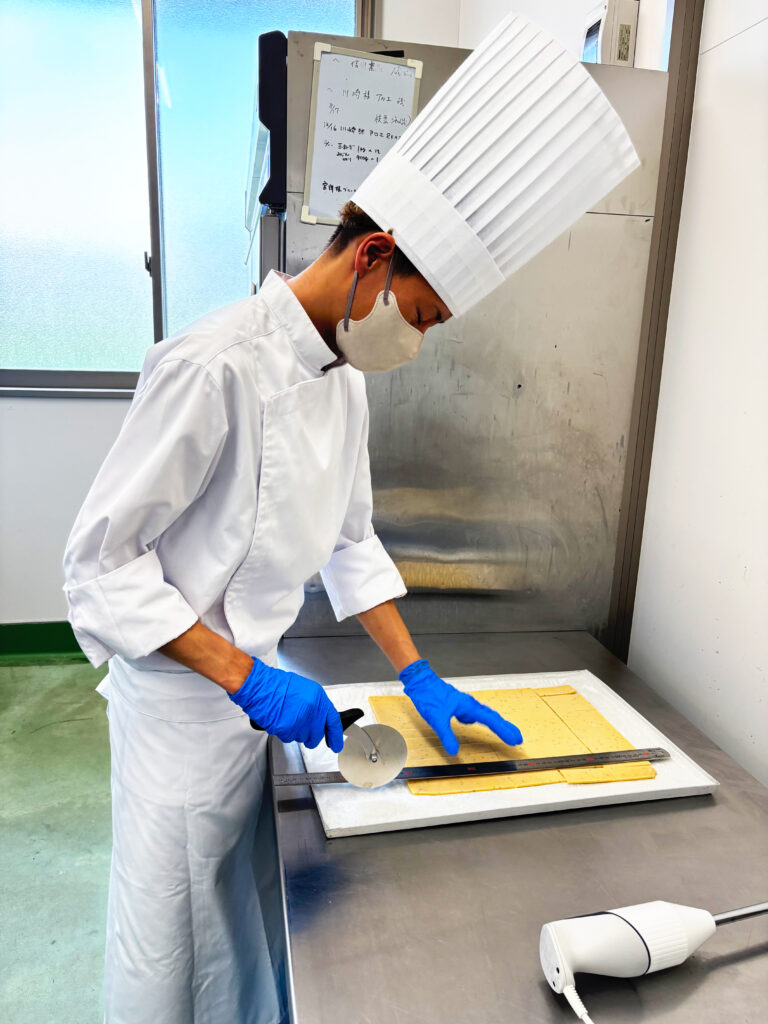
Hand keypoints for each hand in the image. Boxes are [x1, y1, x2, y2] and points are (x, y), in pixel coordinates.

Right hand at [229, 658, 343, 751]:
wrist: (260, 686)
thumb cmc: (277, 685)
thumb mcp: (304, 689)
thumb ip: (314, 706)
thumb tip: (318, 719)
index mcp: (318, 698)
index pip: (332, 720)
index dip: (335, 735)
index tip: (336, 744)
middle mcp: (312, 711)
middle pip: (316, 735)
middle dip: (309, 735)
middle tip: (299, 726)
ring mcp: (300, 721)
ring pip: (302, 738)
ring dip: (295, 732)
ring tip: (286, 717)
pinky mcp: (287, 729)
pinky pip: (288, 738)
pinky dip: (283, 732)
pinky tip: (279, 720)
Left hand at [399, 659, 522, 755]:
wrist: (421, 682)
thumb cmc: (429, 697)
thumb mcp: (436, 719)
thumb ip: (446, 735)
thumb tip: (455, 752)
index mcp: (468, 706)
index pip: (491, 721)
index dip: (504, 731)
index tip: (515, 739)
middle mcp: (470, 704)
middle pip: (493, 717)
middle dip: (506, 728)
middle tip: (518, 739)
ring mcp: (465, 704)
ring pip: (485, 715)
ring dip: (497, 724)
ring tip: (506, 733)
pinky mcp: (459, 705)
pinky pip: (476, 714)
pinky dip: (483, 720)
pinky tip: (474, 723)